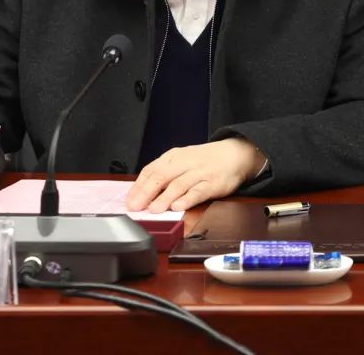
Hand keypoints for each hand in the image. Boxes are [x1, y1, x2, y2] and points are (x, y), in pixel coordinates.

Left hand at [125, 138, 264, 212]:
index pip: (151, 170)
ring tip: (153, 209)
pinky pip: (198, 191)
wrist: (234, 154)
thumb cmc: (203, 161)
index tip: (129, 199)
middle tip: (135, 206)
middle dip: (146, 192)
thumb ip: (164, 174)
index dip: (139, 186)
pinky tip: (177, 207)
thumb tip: (141, 193)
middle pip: (162, 176)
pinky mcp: (213, 183)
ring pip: (178, 184)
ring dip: (164, 198)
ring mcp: (199, 172)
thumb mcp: (181, 161)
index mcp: (173, 157)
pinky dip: (187, 199)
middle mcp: (185, 163)